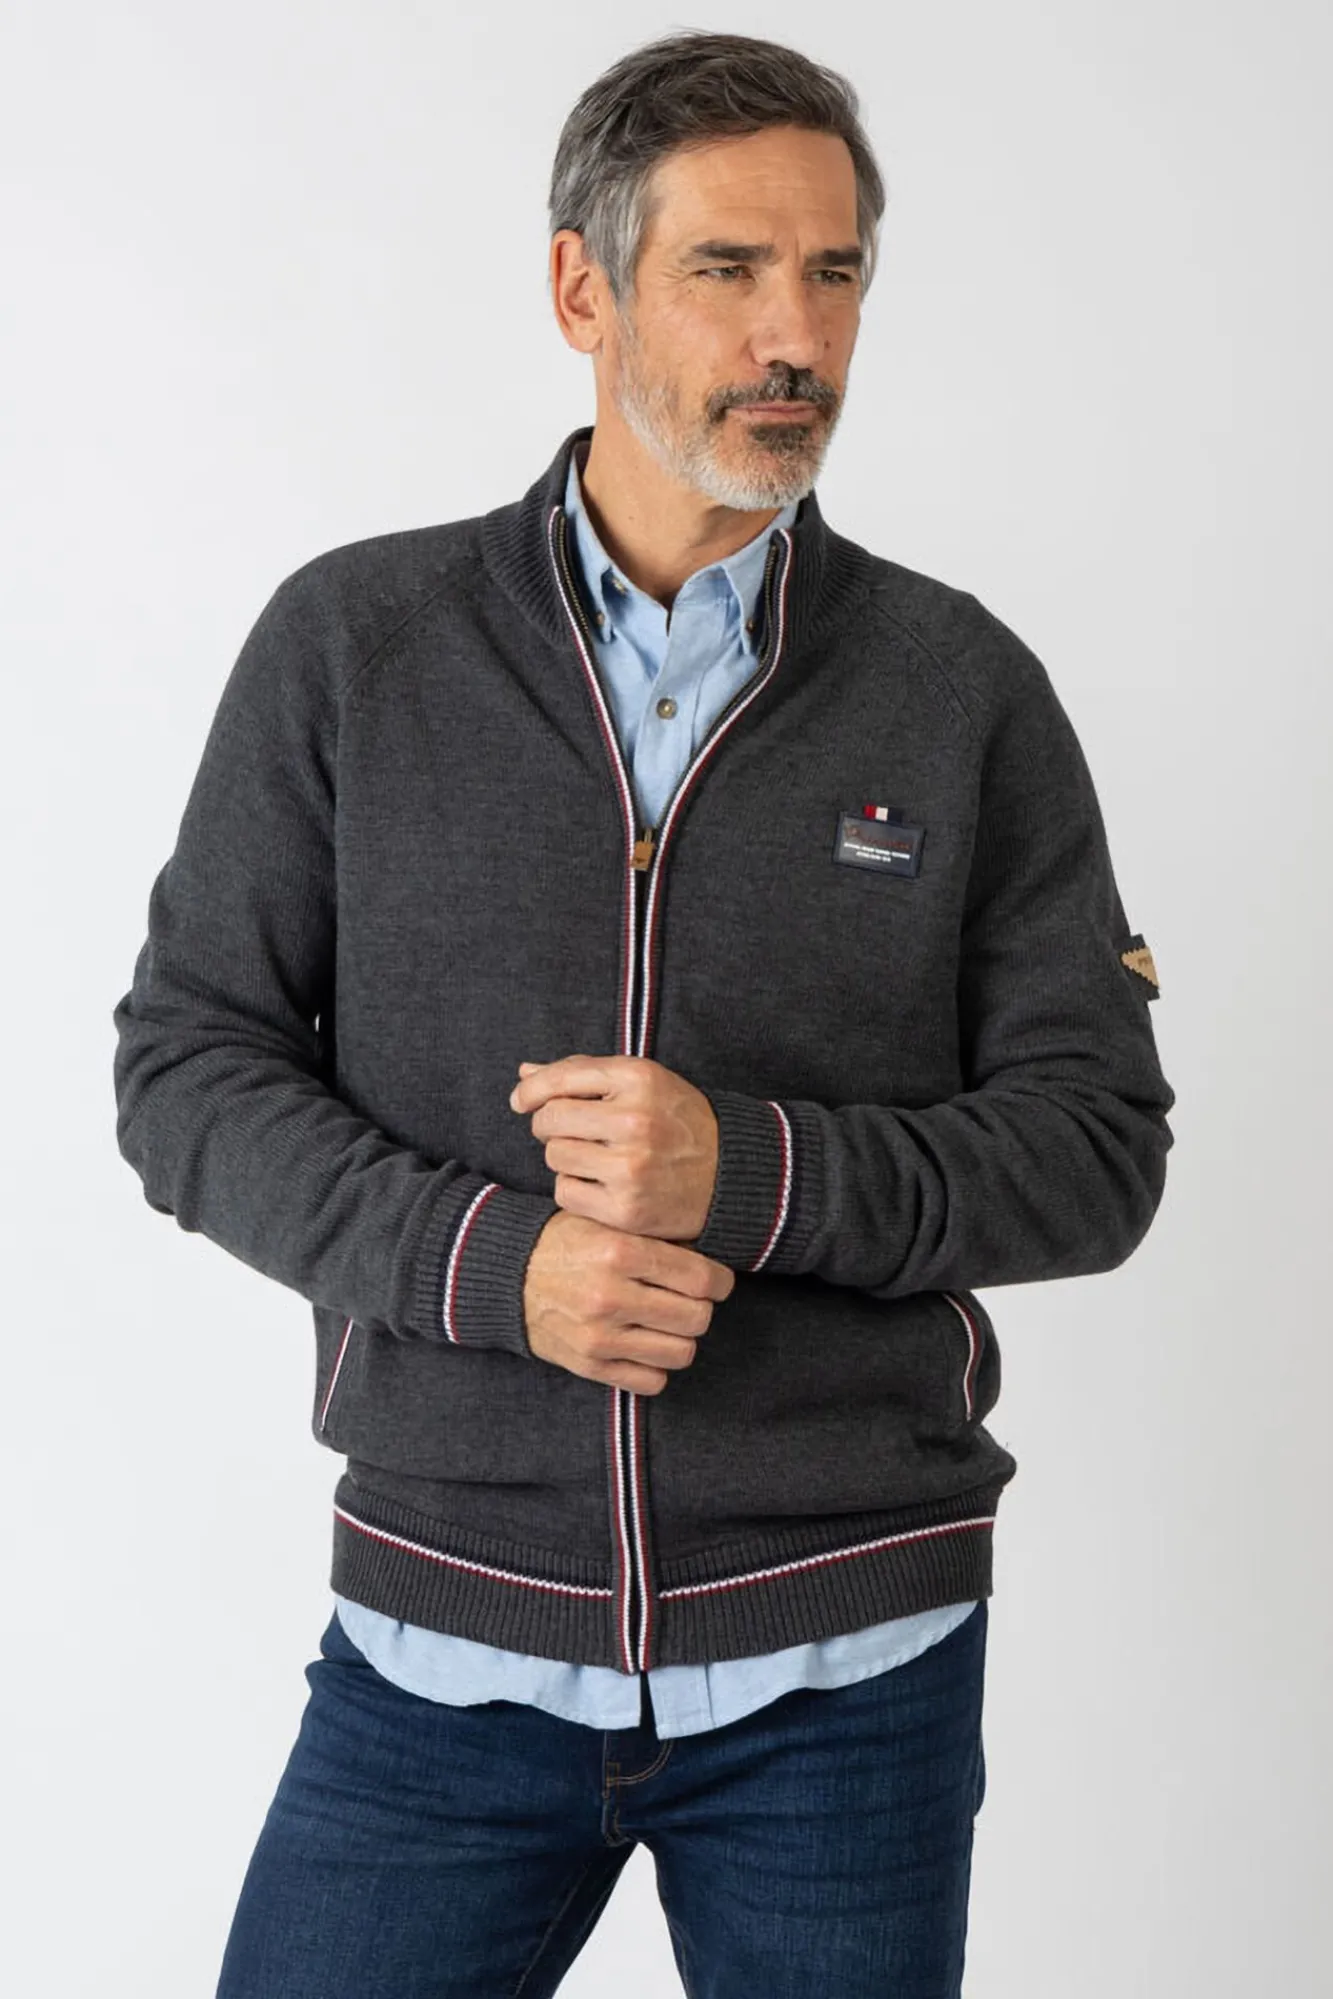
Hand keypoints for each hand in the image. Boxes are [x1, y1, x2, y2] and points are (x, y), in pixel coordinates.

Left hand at [508, 1054, 718, 1241]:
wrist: (730, 1175)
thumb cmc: (677, 1122)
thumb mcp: (642, 1083)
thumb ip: (583, 1074)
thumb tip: (524, 1074)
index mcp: (640, 1078)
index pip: (562, 1079)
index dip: (531, 1091)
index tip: (521, 1101)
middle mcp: (635, 1120)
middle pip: (550, 1120)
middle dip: (550, 1125)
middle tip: (570, 1132)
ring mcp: (631, 1167)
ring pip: (555, 1157)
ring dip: (565, 1157)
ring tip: (595, 1157)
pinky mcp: (626, 1208)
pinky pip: (566, 1192)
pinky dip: (575, 1188)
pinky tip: (600, 1183)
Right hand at [522, 1209, 734, 1393]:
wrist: (507, 1274)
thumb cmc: (565, 1241)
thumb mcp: (607, 1222)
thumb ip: (654, 1237)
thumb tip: (710, 1255)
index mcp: (620, 1253)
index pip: (701, 1279)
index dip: (719, 1282)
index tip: (715, 1282)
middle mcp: (611, 1297)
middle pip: (697, 1318)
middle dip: (700, 1308)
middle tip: (689, 1300)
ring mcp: (600, 1337)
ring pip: (681, 1353)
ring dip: (681, 1338)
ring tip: (667, 1323)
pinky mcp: (589, 1365)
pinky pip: (651, 1381)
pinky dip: (656, 1367)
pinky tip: (645, 1345)